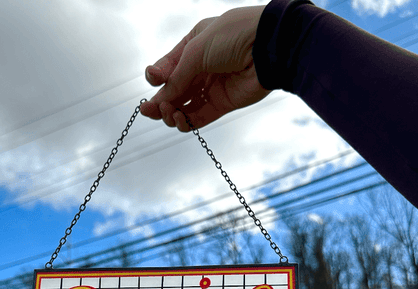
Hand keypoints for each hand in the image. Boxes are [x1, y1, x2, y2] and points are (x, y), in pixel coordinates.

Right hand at [140, 6, 271, 131]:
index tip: (153, 82)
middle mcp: (201, 67)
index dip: (157, 78)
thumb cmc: (233, 38)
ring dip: (171, 113)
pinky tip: (179, 120)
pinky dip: (186, 122)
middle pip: (173, 90)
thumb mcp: (196, 51)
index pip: (167, 67)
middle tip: (148, 111)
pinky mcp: (222, 104)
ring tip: (169, 114)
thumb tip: (161, 98)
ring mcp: (212, 86)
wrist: (268, 47)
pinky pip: (199, 117)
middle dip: (159, 101)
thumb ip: (177, 77)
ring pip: (184, 106)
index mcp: (193, 46)